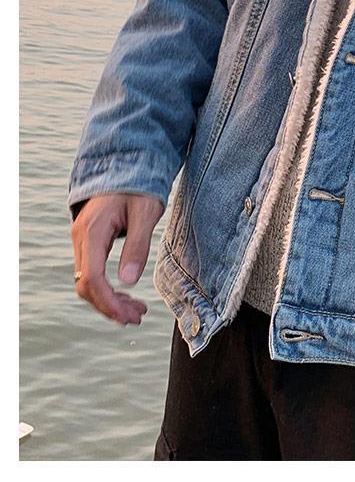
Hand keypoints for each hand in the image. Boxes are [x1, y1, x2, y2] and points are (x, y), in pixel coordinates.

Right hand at [71, 193, 163, 324]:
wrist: (128, 165)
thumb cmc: (140, 185)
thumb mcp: (146, 212)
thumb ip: (138, 245)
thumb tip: (129, 281)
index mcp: (93, 230)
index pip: (92, 278)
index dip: (108, 302)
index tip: (128, 316)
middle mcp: (81, 237)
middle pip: (85, 285)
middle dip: (109, 306)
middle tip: (137, 317)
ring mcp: (82, 240)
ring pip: (86, 281)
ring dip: (108, 300)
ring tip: (135, 311)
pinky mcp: (89, 241)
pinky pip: (91, 272)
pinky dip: (106, 288)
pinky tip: (125, 295)